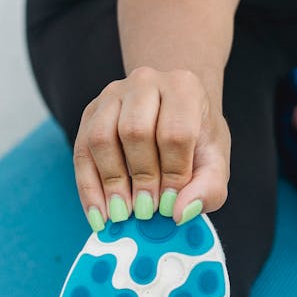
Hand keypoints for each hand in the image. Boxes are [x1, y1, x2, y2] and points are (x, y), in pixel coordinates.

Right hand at [72, 66, 230, 229]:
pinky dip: (89, 187)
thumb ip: (209, 188)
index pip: (175, 131)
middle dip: (140, 178)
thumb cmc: (196, 138)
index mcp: (183, 87)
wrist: (176, 111)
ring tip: (122, 214)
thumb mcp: (214, 162)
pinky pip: (82, 150)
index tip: (171, 206)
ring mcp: (113, 93)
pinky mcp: (91, 112)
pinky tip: (99, 214)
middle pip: (134, 130)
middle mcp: (145, 82)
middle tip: (146, 211)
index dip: (173, 173)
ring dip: (110, 182)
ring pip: (101, 137)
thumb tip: (180, 213)